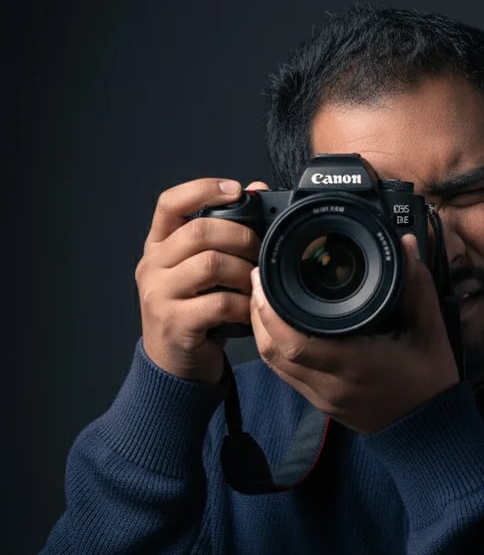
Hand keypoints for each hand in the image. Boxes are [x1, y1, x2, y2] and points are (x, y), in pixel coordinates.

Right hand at [136, 178, 265, 382]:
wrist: (173, 365)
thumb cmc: (194, 313)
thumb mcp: (201, 271)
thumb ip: (221, 234)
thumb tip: (254, 189)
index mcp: (158, 247)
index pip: (170, 203)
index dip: (203, 190)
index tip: (235, 190)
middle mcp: (152, 266)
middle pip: (199, 232)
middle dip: (241, 237)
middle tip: (259, 252)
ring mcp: (159, 295)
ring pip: (211, 264)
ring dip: (244, 272)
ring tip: (255, 283)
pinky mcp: (175, 323)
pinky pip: (218, 303)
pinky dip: (243, 304)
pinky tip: (248, 309)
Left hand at [250, 235, 459, 432]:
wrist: (429, 428)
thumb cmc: (431, 381)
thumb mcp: (431, 332)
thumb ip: (417, 287)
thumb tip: (404, 245)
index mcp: (356, 364)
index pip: (296, 341)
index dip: (271, 309)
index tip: (265, 277)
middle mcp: (332, 384)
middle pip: (273, 351)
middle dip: (258, 312)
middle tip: (259, 277)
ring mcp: (322, 397)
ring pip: (273, 364)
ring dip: (262, 329)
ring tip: (262, 296)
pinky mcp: (320, 403)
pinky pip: (285, 373)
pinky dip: (274, 346)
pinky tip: (278, 324)